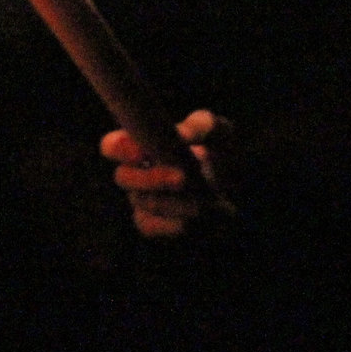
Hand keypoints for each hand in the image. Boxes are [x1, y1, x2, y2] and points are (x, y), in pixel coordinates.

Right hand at [101, 109, 226, 237]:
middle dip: (151, 178)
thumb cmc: (222, 153)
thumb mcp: (218, 133)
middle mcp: (136, 172)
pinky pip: (148, 226)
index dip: (118, 149)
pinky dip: (169, 224)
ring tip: (201, 202)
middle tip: (182, 178)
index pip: (112, 146)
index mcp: (142, 144)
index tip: (140, 153)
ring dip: (171, 202)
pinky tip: (189, 221)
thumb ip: (202, 126)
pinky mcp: (152, 224)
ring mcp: (142, 199)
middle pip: (123, 177)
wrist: (238, 191)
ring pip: (142, 202)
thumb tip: (184, 135)